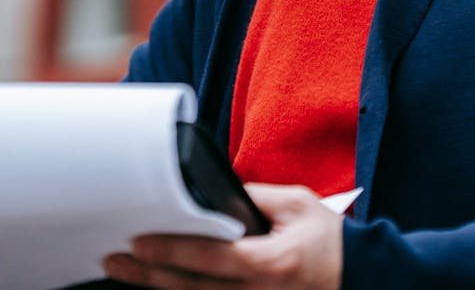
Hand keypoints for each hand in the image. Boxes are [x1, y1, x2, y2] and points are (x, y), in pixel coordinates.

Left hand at [103, 183, 342, 288]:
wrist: (359, 276)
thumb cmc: (330, 240)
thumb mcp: (298, 204)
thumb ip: (255, 197)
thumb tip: (217, 193)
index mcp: (269, 262)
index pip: (209, 257)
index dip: (171, 251)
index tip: (139, 242)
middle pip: (191, 287)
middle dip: (148, 274)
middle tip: (114, 260)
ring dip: (158, 286)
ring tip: (125, 271)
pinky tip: (159, 284)